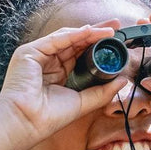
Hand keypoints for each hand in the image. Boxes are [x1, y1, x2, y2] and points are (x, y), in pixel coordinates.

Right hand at [0, 22, 127, 141]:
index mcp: (57, 73)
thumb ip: (102, 92)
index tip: (116, 41)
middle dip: (96, 33)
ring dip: (89, 32)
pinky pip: (55, 39)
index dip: (97, 46)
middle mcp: (47, 62)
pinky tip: (89, 32)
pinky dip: (73, 35)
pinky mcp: (29, 52)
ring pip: (67, 38)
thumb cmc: (48, 117)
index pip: (80, 54)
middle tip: (116, 26)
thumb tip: (123, 80)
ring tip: (109, 30)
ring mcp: (37, 55)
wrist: (26, 123)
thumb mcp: (82, 102)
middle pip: (75, 42)